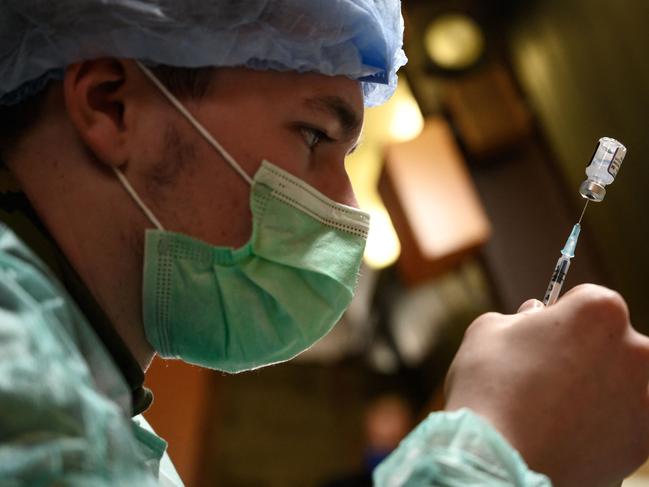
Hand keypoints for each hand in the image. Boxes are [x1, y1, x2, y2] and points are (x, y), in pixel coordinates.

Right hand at [444, 284, 648, 486]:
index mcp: (601, 313)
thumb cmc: (489, 386)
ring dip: (594, 389)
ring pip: (618, 383)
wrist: (497, 462)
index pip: (587, 300)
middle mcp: (638, 352)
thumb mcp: (488, 330)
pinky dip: (599, 426)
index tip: (540, 334)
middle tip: (543, 374)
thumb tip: (535, 317)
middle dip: (583, 352)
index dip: (559, 316)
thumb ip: (520, 316)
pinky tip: (561, 435)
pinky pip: (620, 423)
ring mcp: (645, 401)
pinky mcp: (642, 444)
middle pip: (611, 341)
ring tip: (550, 410)